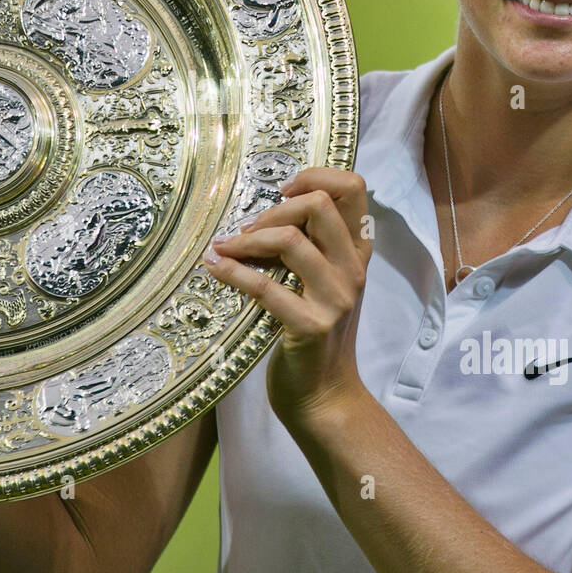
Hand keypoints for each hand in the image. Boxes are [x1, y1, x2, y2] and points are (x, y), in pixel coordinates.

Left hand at [202, 167, 371, 424]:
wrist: (324, 396)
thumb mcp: (323, 282)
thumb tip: (269, 209)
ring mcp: (336, 298)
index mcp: (357, 253)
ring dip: (247, 240)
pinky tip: (214, 268)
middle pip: (321, 205)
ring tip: (223, 247)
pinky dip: (232, 272)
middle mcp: (353, 270)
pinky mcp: (311, 327)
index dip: (316, 176)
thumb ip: (312, 246)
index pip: (354, 188)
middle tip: (247, 229)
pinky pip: (266, 287)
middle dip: (274, 208)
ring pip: (292, 240)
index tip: (283, 189)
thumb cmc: (315, 334)